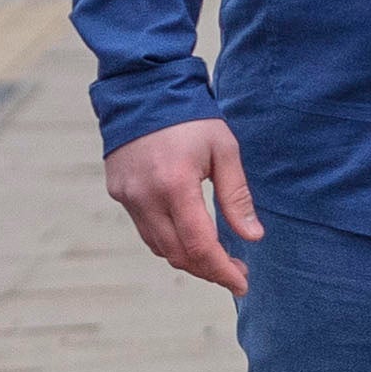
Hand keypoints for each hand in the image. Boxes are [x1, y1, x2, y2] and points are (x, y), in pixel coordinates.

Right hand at [105, 118, 260, 293]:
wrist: (143, 89)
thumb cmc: (190, 117)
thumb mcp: (224, 150)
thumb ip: (237, 196)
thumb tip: (252, 237)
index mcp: (176, 185)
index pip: (200, 246)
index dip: (222, 271)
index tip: (242, 282)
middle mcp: (146, 197)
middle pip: (178, 255)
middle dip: (208, 269)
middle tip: (234, 270)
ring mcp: (128, 196)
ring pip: (159, 247)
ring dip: (187, 258)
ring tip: (214, 255)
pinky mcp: (117, 192)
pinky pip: (144, 229)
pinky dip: (168, 240)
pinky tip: (187, 234)